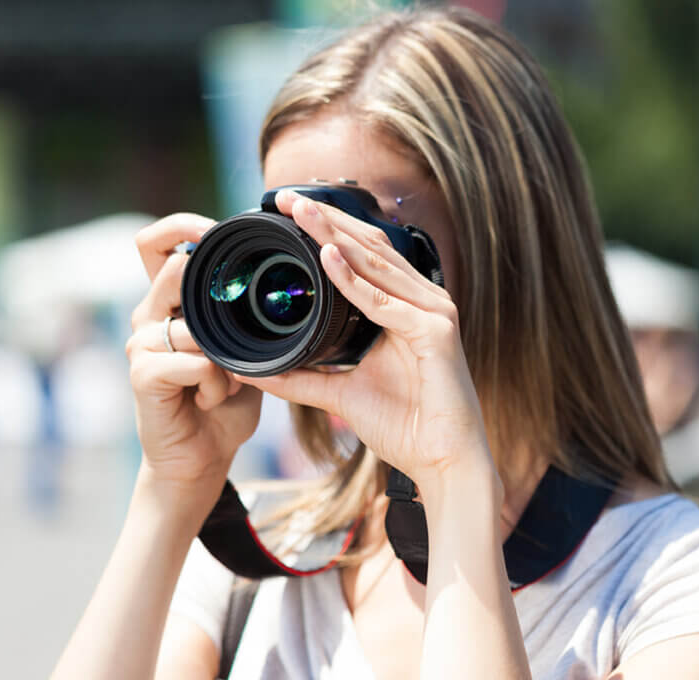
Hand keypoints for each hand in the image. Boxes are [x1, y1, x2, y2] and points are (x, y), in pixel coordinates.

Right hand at [126, 213, 261, 506]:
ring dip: (226, 355)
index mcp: (169, 304)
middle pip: (172, 268)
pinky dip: (217, 382)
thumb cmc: (224, 403)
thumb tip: (280, 279)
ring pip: (196, 322)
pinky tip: (213, 398)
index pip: (156, 243)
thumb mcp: (243, 350)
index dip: (184, 226)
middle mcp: (147, 316)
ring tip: (229, 381)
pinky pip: (196, 362)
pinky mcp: (143, 375)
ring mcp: (141, 344)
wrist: (201, 458)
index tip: (218, 231)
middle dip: (217, 293)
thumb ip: (245, 316)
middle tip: (239, 329)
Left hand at [239, 192, 494, 490]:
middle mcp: (424, 301)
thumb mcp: (342, 394)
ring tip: (300, 212)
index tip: (287, 212)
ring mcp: (433, 314)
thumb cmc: (406, 426)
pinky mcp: (437, 333)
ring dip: (334, 236)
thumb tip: (254, 371)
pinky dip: (354, 281)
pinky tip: (327, 259)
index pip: (365, 255)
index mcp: (406, 307)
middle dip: (326, 220)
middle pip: (370, 248)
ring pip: (376, 266)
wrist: (444, 462)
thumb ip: (302, 378)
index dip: (328, 230)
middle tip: (285, 197)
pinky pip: (385, 303)